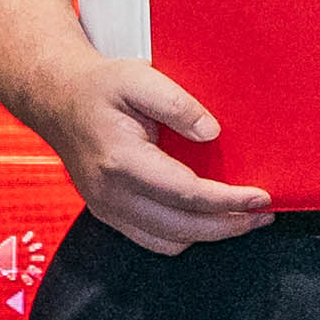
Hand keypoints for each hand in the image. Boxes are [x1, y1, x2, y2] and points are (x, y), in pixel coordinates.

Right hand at [38, 56, 275, 255]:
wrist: (56, 99)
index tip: (261, 198)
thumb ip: (177, 103)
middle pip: (181, 228)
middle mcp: (111, 193)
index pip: (186, 194)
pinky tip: (206, 218)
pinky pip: (151, 240)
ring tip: (241, 218)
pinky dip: (184, 235)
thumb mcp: (138, 78)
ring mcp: (106, 208)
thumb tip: (211, 132)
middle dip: (228, 226)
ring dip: (209, 235)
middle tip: (262, 214)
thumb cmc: (98, 88)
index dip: (228, 201)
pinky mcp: (107, 213)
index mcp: (122, 161)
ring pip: (168, 242)